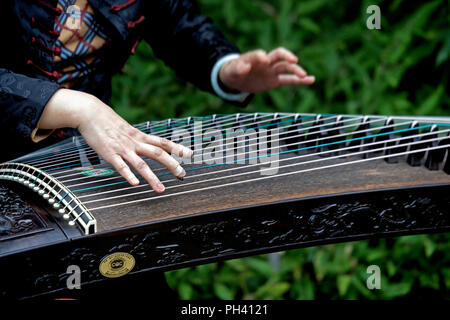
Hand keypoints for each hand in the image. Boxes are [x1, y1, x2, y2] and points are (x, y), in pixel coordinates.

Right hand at [39, 89, 192, 192]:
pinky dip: (128, 175)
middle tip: (182, 175)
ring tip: (161, 189)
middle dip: (172, 165)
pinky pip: (121, 166)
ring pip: (141, 164)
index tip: (190, 154)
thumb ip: (139, 139)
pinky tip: (135, 184)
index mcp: (140, 136)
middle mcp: (135, 142)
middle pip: (158, 153)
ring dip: (152, 178)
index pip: (163, 142)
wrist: (90, 113)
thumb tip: (149, 145)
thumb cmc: (109, 122)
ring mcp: (123, 148)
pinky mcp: (110, 154)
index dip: (177, 148)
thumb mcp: (128, 129)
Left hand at [219, 47, 314, 92]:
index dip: (261, 56)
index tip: (264, 60)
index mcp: (254, 58)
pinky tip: (311, 80)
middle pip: (278, 55)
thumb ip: (238, 68)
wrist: (236, 79)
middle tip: (294, 61)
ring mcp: (271, 71)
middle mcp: (266, 62)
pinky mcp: (275, 81)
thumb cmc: (232, 72)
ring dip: (296, 71)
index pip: (259, 54)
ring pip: (286, 68)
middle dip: (286, 57)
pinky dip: (299, 81)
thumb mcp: (231, 71)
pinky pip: (288, 80)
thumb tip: (244, 66)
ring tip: (305, 75)